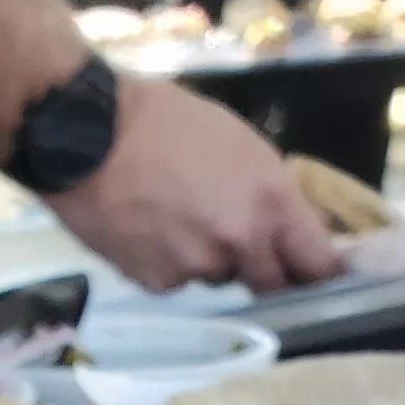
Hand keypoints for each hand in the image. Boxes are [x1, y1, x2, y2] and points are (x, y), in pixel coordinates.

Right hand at [45, 76, 339, 293]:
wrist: (84, 136)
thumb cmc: (162, 121)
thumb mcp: (238, 143)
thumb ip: (268, 193)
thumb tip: (283, 229)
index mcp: (271, 201)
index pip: (318, 261)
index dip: (321, 270)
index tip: (318, 273)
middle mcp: (240, 242)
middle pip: (272, 284)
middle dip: (263, 268)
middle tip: (243, 244)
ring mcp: (197, 269)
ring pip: (220, 279)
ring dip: (211, 262)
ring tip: (178, 221)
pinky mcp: (157, 284)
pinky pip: (178, 282)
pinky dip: (170, 264)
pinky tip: (149, 231)